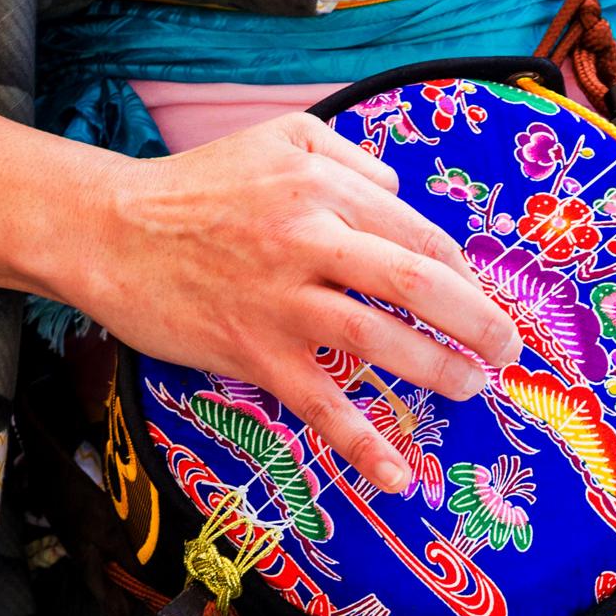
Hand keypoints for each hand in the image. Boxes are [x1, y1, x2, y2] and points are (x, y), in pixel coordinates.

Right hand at [72, 113, 522, 492]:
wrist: (107, 231)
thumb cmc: (196, 187)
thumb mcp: (279, 138)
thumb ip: (351, 158)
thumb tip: (402, 192)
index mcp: (323, 187)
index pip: (416, 234)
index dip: (460, 273)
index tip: (478, 299)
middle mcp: (310, 239)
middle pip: (417, 282)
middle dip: (477, 319)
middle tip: (508, 348)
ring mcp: (282, 301)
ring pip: (380, 339)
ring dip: (438, 369)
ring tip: (473, 387)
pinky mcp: (254, 352)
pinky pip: (320, 404)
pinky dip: (362, 444)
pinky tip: (398, 476)